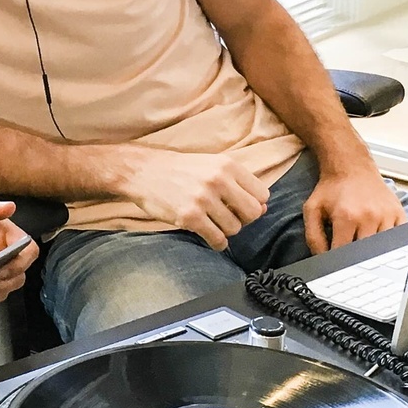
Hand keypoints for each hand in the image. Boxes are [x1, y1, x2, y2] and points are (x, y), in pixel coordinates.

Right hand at [121, 149, 267, 250]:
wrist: (143, 171)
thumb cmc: (180, 170)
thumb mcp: (211, 166)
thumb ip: (238, 183)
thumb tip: (264, 208)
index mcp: (227, 165)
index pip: (262, 194)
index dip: (254, 203)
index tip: (240, 206)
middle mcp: (218, 180)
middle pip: (253, 213)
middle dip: (244, 219)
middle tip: (230, 218)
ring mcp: (203, 199)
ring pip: (235, 228)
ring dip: (227, 230)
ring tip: (214, 224)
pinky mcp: (190, 217)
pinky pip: (217, 239)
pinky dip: (217, 243)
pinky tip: (210, 236)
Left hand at [302, 163, 407, 254]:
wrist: (351, 165)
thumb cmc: (331, 189)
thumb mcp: (312, 210)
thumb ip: (313, 237)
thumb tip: (322, 260)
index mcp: (346, 217)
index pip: (343, 254)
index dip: (338, 264)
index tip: (337, 266)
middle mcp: (369, 216)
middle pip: (365, 255)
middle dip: (356, 261)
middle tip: (351, 261)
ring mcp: (386, 215)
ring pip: (383, 250)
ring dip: (374, 253)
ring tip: (364, 249)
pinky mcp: (399, 213)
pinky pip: (400, 239)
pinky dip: (391, 246)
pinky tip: (382, 244)